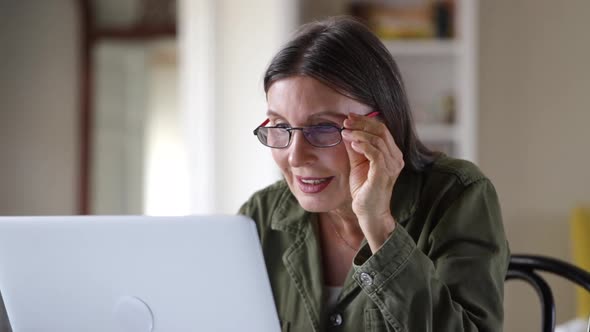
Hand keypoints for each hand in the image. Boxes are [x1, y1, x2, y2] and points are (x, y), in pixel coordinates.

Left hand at [341, 113, 403, 250]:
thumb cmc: (364, 188)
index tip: (349, 117)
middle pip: (381, 131)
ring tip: (345, 132)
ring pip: (377, 140)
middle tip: (346, 121)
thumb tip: (345, 130)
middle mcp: (396, 158)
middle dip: (362, 123)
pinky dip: (363, 145)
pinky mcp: (384, 174)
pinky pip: (375, 154)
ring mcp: (392, 166)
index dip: (365, 121)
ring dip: (359, 133)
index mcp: (392, 153)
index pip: (382, 129)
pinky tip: (352, 143)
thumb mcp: (357, 163)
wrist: (369, 212)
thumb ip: (354, 147)